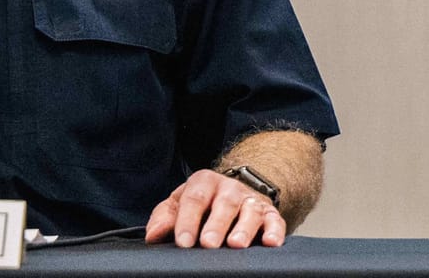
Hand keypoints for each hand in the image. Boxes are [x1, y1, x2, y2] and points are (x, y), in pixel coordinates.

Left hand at [144, 169, 284, 248]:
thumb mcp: (179, 204)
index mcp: (204, 183)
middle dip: (217, 225)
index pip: (194, 199)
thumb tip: (153, 235)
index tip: (183, 242)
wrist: (233, 191)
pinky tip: (270, 242)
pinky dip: (275, 231)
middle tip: (209, 243)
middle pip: (224, 204)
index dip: (187, 221)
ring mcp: (251, 200)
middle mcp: (229, 189)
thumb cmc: (202, 203)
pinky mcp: (270, 213)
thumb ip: (164, 218)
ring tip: (236, 244)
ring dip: (244, 228)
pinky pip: (275, 220)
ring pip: (250, 211)